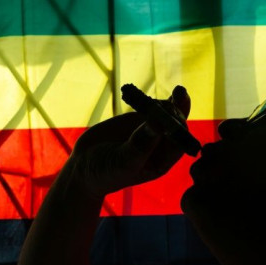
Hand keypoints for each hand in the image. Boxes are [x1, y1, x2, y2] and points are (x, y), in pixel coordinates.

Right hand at [66, 85, 190, 198]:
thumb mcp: (124, 162)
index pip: (181, 140)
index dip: (180, 126)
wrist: (84, 166)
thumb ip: (141, 144)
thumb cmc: (107, 172)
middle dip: (178, 108)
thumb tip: (160, 123)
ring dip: (163, 99)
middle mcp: (161, 144)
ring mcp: (150, 128)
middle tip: (178, 93)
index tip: (174, 114)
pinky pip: (148, 104)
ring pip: (164, 110)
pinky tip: (137, 92)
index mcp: (164, 160)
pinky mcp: (137, 118)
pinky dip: (145, 97)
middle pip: (177, 121)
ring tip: (151, 97)